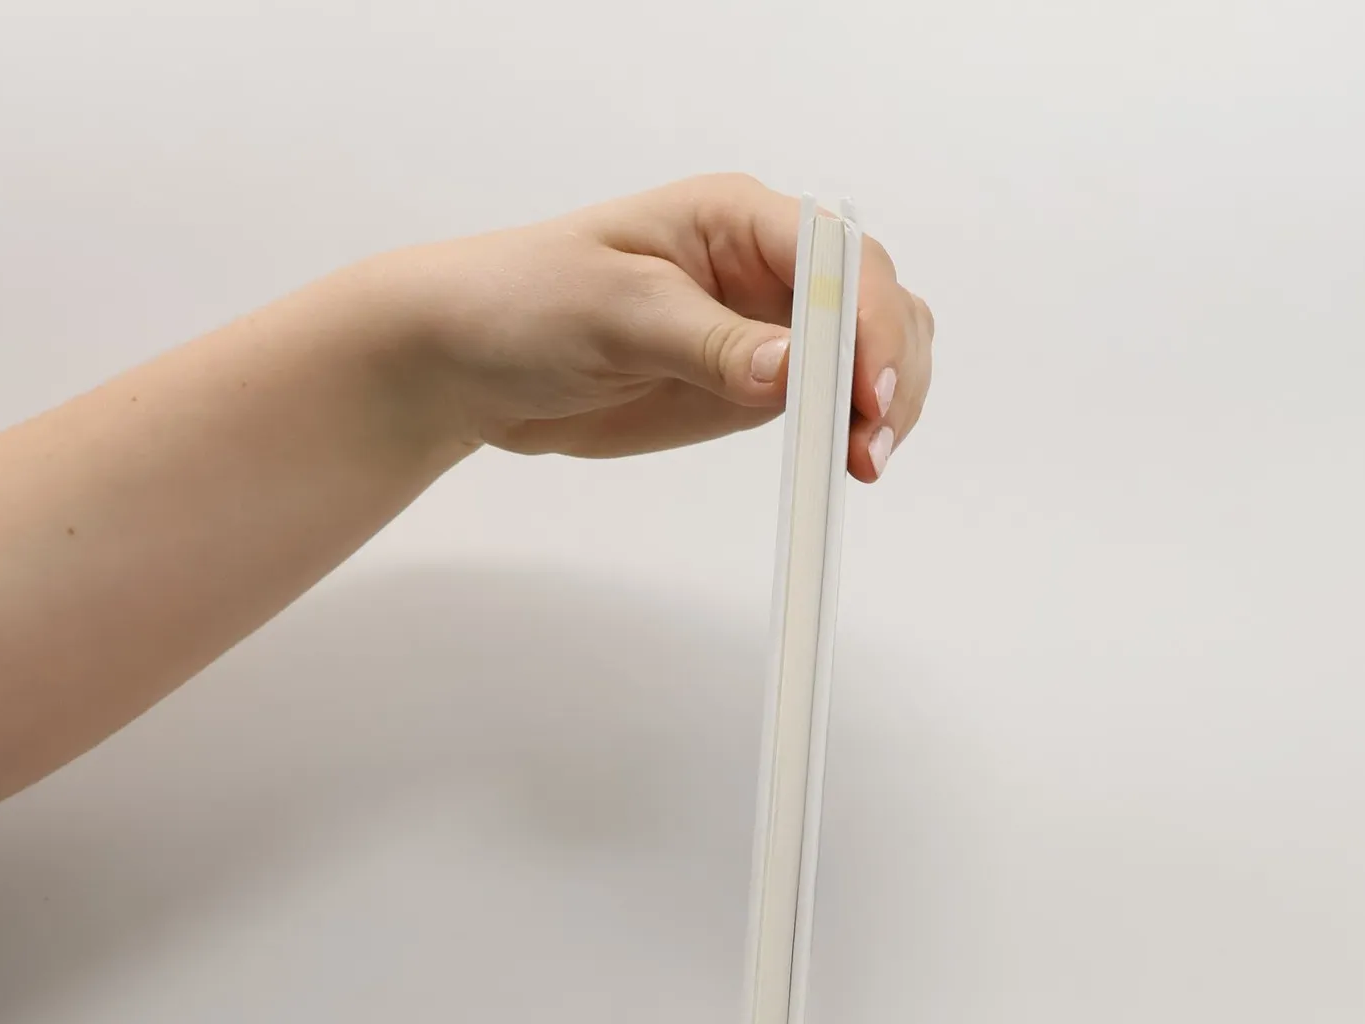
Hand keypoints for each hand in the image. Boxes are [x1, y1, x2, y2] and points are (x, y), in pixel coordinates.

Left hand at [383, 173, 933, 480]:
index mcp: (738, 218)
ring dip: (886, 404)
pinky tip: (845, 464)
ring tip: (862, 464)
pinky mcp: (756, 387)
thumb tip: (792, 369)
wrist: (475, 361)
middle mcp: (767, 266)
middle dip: (890, 370)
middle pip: (878, 303)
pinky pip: (832, 402)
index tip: (865, 394)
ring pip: (872, 353)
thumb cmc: (526, 302)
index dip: (867, 324)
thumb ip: (708, 342)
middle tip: (868, 445)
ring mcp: (768, 329)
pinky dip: (853, 431)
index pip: (839, 259)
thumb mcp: (615, 313)